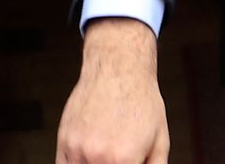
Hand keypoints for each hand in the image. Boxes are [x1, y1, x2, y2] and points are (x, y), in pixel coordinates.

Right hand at [57, 19, 168, 163]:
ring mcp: (77, 150)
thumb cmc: (141, 101)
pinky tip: (91, 155)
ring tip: (107, 150)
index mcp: (124, 160)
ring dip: (95, 163)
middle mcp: (98, 157)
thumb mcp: (160, 139)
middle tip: (119, 155)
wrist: (119, 70)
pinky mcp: (64, 141)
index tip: (130, 161)